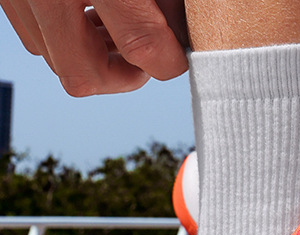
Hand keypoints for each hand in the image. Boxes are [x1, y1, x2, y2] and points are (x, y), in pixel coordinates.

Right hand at [0, 0, 188, 95]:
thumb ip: (164, 0)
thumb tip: (180, 37)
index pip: (143, 47)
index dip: (170, 60)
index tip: (179, 52)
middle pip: (85, 75)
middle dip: (124, 76)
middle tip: (146, 58)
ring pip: (53, 60)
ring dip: (94, 58)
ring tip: (119, 31)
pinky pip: (34, 35)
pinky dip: (66, 36)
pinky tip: (88, 14)